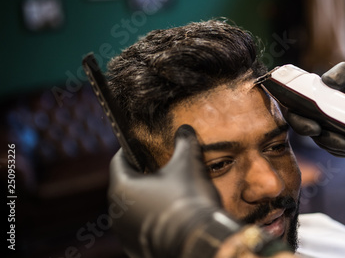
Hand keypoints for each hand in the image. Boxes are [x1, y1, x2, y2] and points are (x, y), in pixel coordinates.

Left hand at [108, 125, 240, 257]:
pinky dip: (149, 219)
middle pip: (125, 185)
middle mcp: (116, 212)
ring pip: (131, 209)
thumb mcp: (189, 163)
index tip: (139, 145)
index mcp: (122, 187)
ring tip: (165, 192)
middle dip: (140, 175)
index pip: (118, 161)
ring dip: (144, 199)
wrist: (199, 240)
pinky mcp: (135, 249)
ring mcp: (124, 234)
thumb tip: (184, 129)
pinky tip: (168, 215)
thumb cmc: (189, 198)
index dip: (130, 150)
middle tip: (157, 167)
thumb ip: (184, 142)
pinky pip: (139, 228)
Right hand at [285, 62, 344, 156]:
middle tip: (325, 133)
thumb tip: (327, 81)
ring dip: (334, 144)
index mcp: (309, 99)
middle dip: (315, 135)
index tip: (310, 124)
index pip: (292, 111)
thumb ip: (343, 71)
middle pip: (305, 130)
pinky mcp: (340, 144)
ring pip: (323, 143)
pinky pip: (340, 151)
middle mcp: (314, 117)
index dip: (295, 120)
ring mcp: (327, 132)